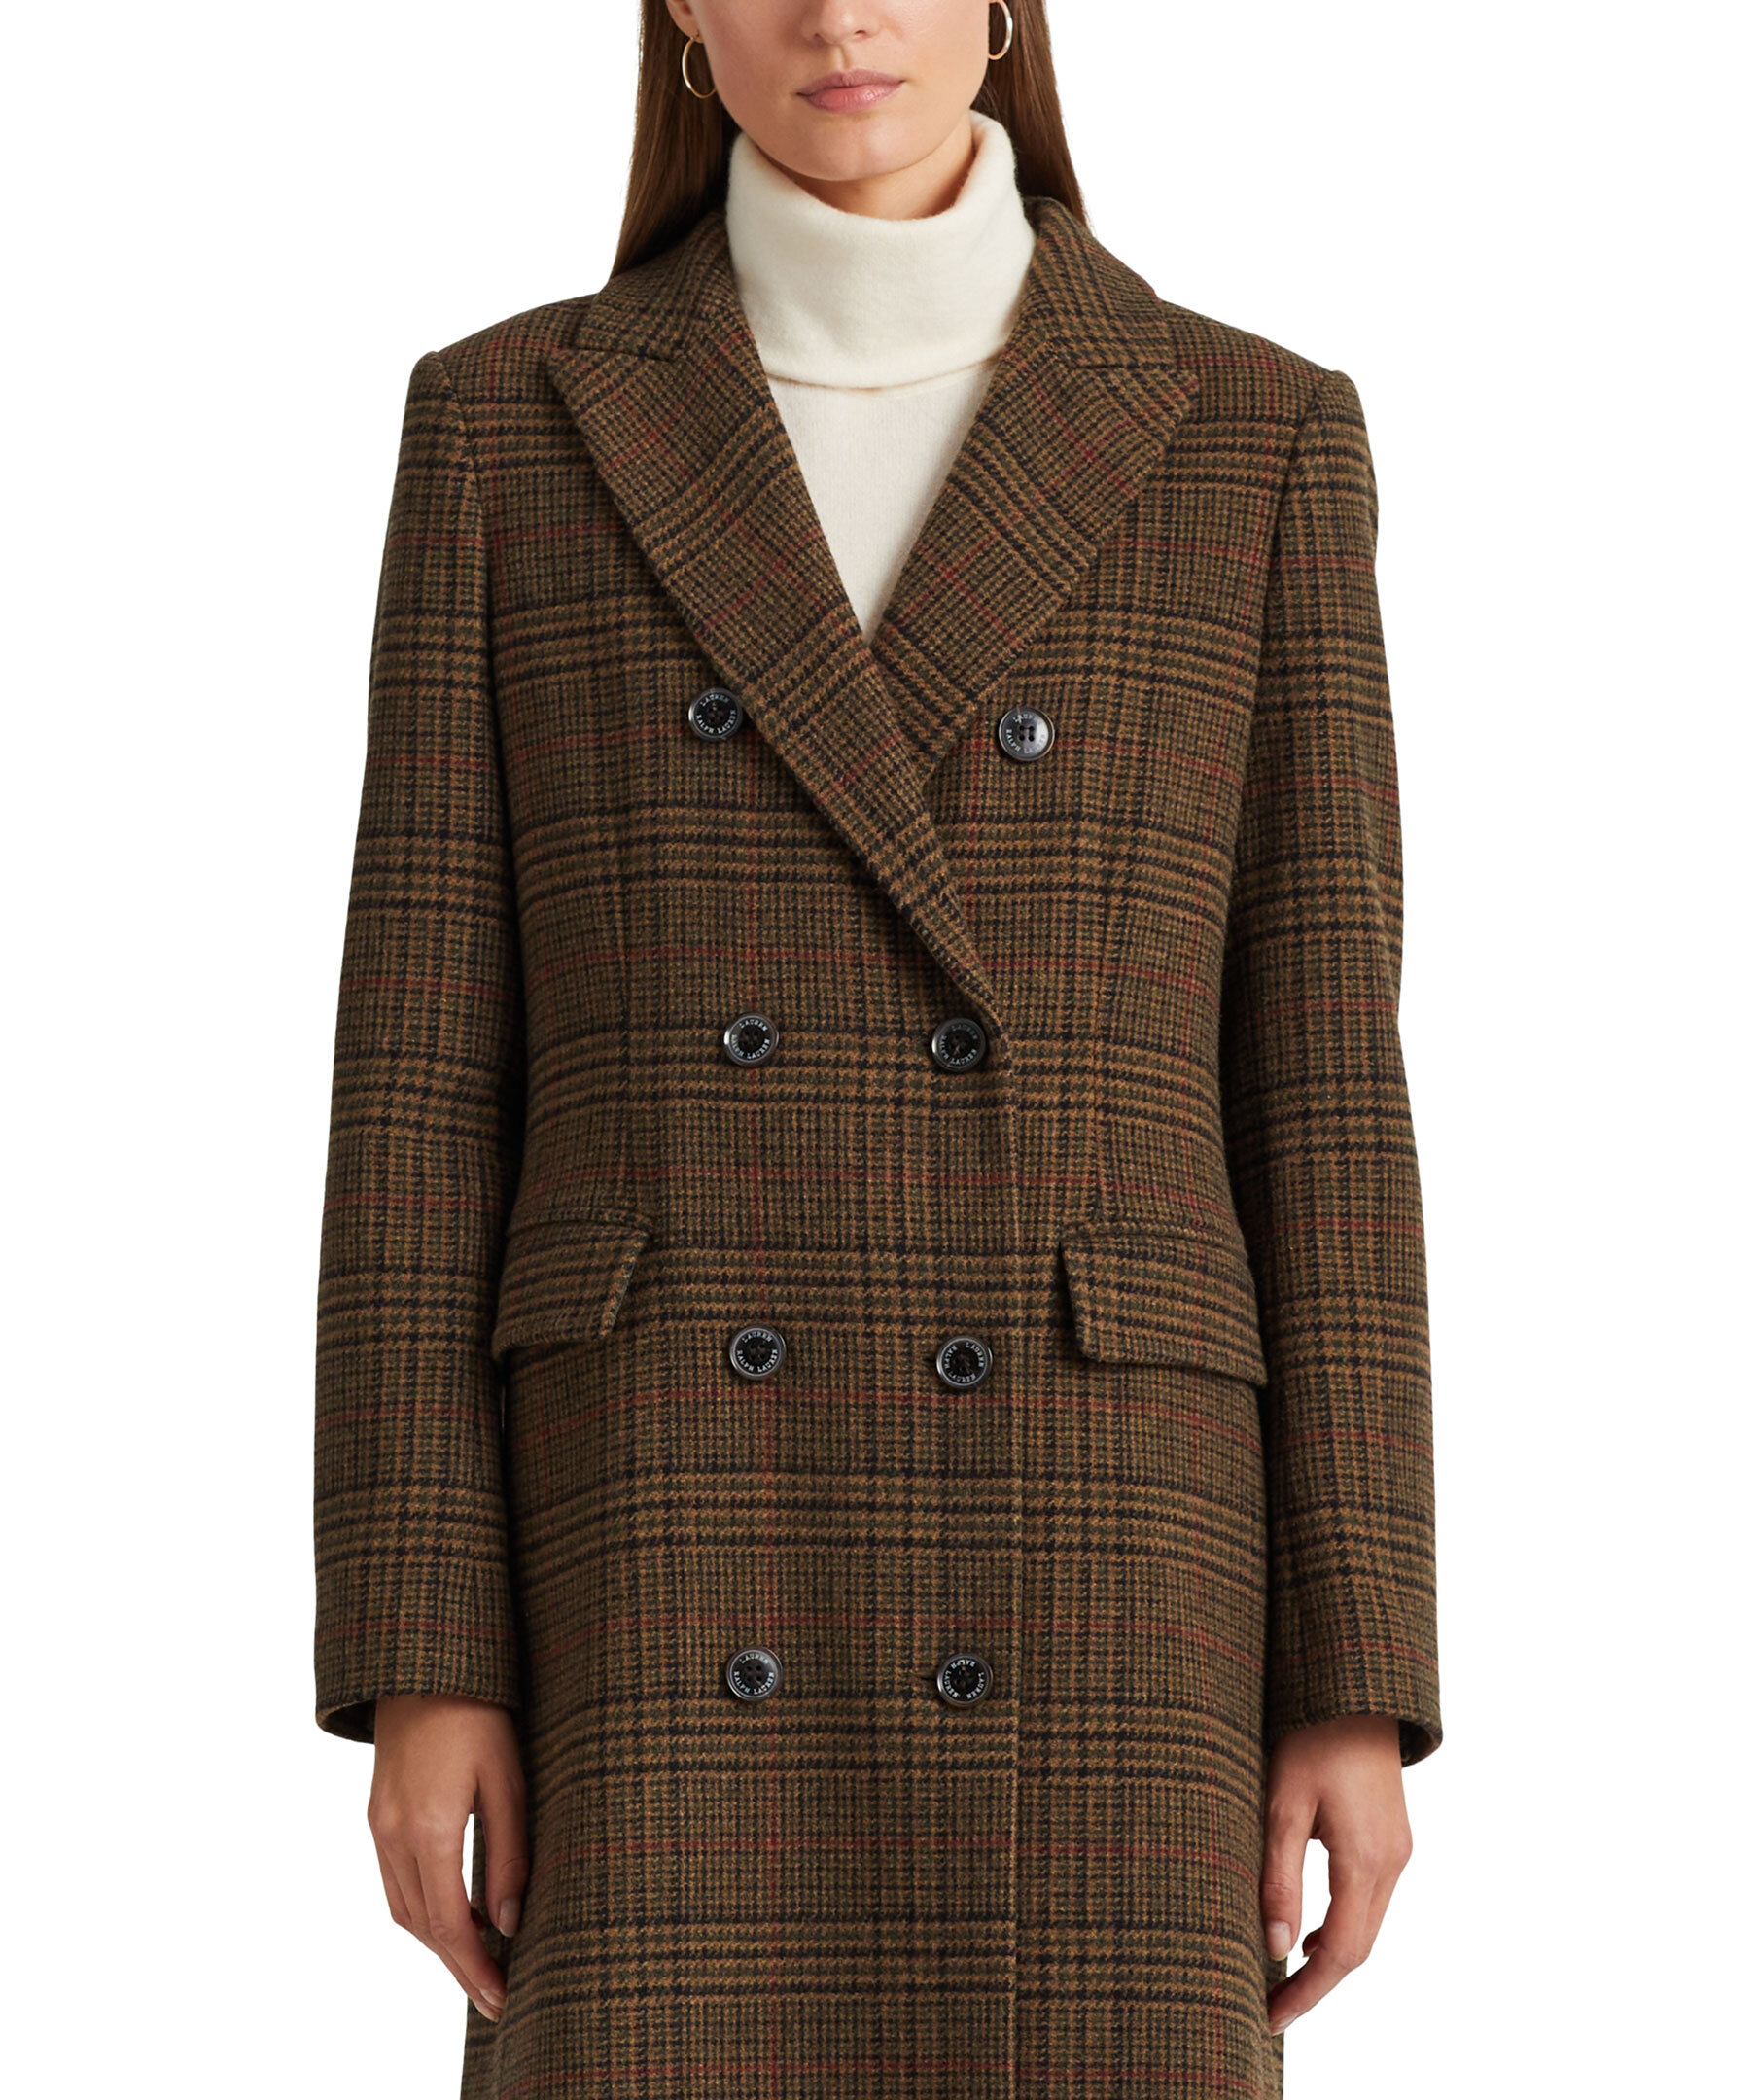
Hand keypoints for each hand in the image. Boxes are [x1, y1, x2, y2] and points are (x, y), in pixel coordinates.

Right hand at [367, 1693, 528, 2023]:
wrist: (425, 1663)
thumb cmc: (479, 1712)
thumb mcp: (508, 1779)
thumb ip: (510, 1853)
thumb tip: (508, 1921)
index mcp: (427, 1827)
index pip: (448, 1923)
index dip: (474, 1967)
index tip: (501, 1997)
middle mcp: (393, 1833)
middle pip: (421, 1926)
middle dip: (457, 1966)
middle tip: (494, 1996)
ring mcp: (378, 1824)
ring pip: (402, 1907)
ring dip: (437, 1940)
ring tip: (479, 1962)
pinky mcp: (376, 1813)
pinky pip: (394, 1880)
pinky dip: (422, 1909)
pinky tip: (453, 1913)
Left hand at [1259, 1714, 1411, 2035]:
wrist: (1355, 1689)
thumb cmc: (1311, 1736)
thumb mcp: (1282, 1802)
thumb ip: (1279, 1876)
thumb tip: (1276, 1947)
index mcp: (1367, 1859)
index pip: (1342, 1954)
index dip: (1307, 1994)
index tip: (1269, 2016)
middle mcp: (1392, 1862)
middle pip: (1359, 1948)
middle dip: (1316, 1984)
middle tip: (1270, 2006)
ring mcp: (1398, 1851)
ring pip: (1368, 1926)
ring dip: (1331, 1957)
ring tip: (1282, 1977)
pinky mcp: (1393, 1838)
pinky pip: (1371, 1900)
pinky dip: (1342, 1925)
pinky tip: (1310, 1929)